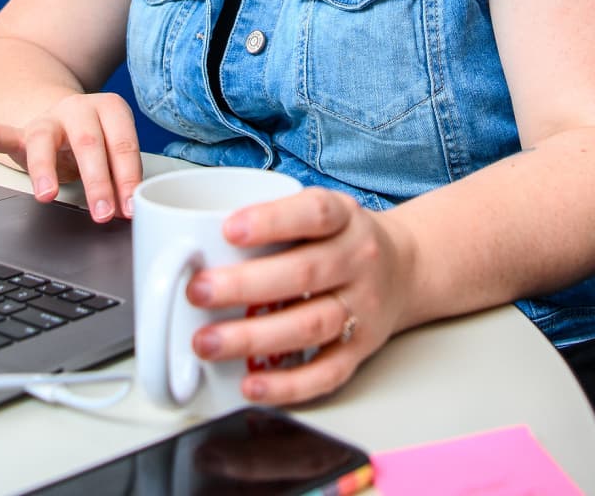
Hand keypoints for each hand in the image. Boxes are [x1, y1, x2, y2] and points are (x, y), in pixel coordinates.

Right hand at [0, 92, 142, 221]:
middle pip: (88, 143)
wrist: (63, 117)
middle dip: (97, 181)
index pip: (122, 143)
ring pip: (44, 141)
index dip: (127, 177)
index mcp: (110, 109)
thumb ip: (123, 176)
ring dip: (46, 170)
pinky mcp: (19, 133)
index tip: (130, 207)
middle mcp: (77, 109)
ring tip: (46, 194)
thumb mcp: (114, 152)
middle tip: (104, 213)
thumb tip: (133, 212)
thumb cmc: (95, 141)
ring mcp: (46, 121)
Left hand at [185, 187, 412, 404]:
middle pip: (303, 273)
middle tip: (196, 291)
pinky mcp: (361, 350)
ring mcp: (362, 308)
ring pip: (309, 325)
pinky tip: (250, 384)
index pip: (313, 214)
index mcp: (344, 218)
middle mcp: (357, 261)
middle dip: (243, 285)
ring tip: (207, 341)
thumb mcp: (317, 209)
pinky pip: (326, 373)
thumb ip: (271, 216)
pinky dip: (287, 384)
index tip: (227, 229)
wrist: (404, 268)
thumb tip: (190, 229)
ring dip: (253, 338)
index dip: (270, 221)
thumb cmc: (339, 238)